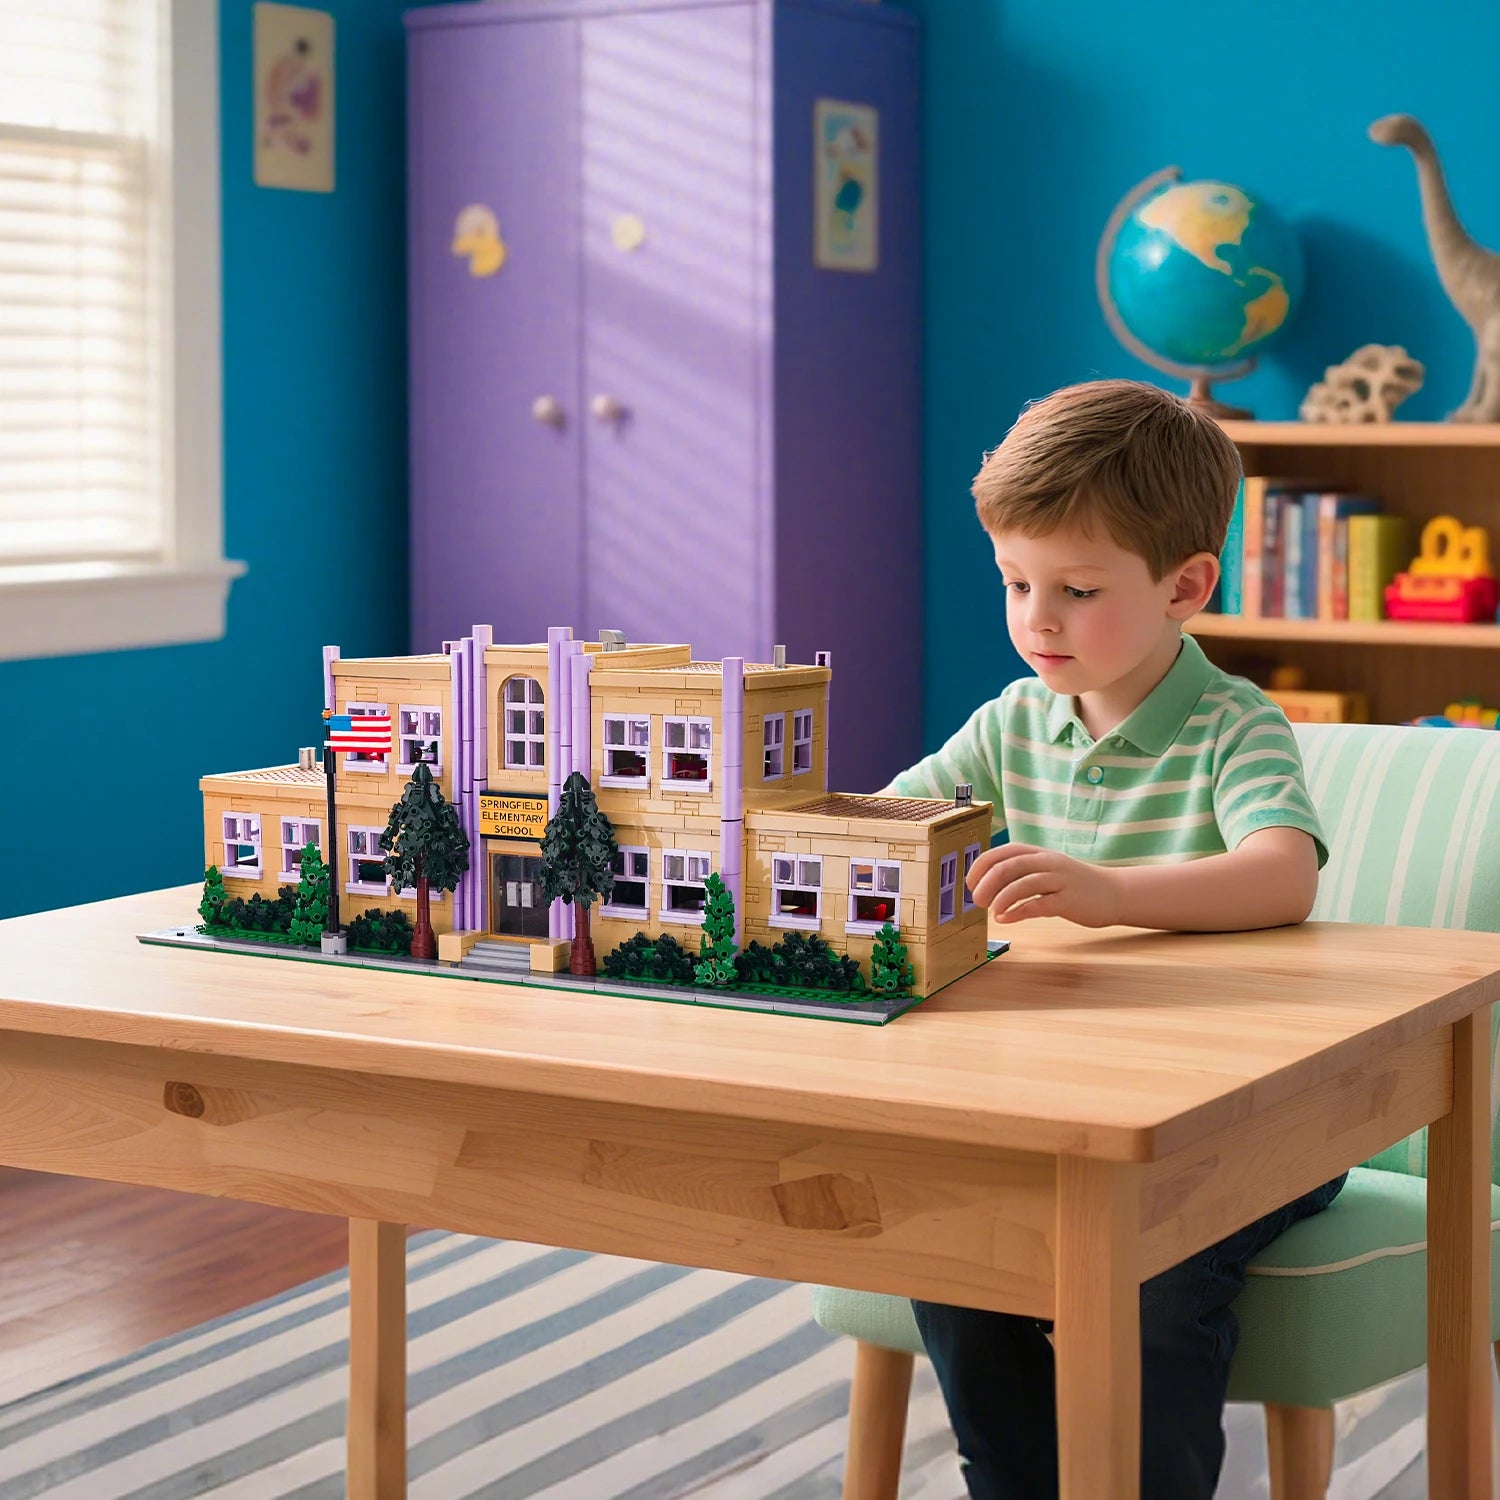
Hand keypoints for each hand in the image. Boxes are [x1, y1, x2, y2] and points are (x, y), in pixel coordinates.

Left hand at [966, 843, 1120, 927]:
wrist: (1113, 892)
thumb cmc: (1071, 884)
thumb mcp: (1044, 869)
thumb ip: (1019, 872)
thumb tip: (984, 883)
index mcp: (1037, 853)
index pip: (1001, 852)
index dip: (980, 867)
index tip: (970, 884)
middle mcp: (1047, 862)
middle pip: (1008, 866)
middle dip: (986, 884)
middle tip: (977, 901)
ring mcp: (1060, 880)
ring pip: (1023, 884)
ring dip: (1001, 898)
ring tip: (991, 912)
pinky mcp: (1070, 901)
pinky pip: (1040, 905)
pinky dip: (1018, 912)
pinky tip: (1006, 919)